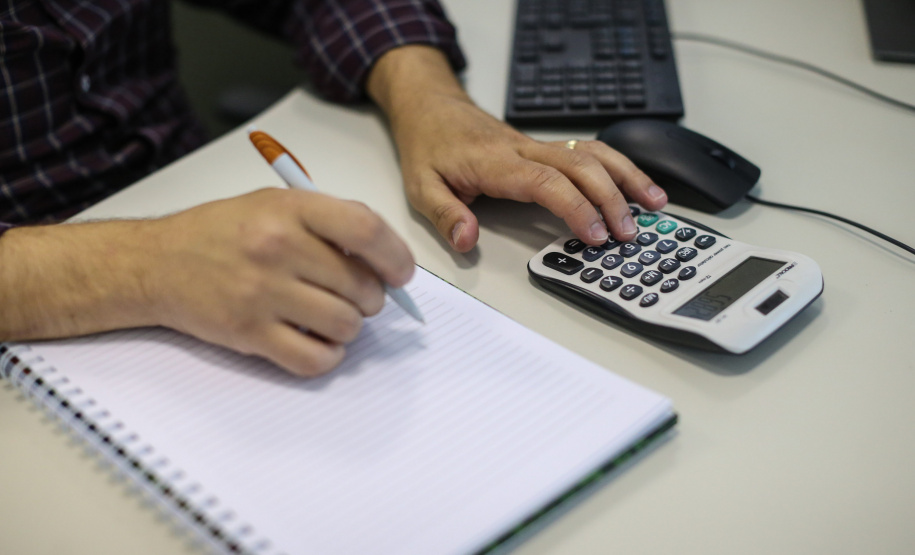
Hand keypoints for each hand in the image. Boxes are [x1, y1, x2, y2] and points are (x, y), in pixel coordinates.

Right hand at [0, 189, 414, 376]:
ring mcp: (263, 293)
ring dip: (349, 327)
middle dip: (372, 298)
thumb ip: (327, 221)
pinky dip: (327, 356)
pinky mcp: (250, 334)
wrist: (155, 263)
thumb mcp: (272, 203)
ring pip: (345, 325)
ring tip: (332, 317)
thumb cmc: (219, 232)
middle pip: (361, 285)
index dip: (395, 256)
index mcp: (289, 209)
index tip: (401, 273)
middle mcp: (277, 248)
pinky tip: (317, 341)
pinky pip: (314, 359)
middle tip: (357, 296)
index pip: (366, 230)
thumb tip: (384, 257)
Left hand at [367, 46, 667, 252]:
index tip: (595, 234)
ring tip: (656, 204)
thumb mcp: (420, 186)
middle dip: (612, 199)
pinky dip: (619, 166)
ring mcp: (538, 145)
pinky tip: (637, 184)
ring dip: (627, 177)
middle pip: (582, 166)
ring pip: (594, 152)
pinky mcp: (544, 146)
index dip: (576, 208)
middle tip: (628, 232)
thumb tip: (466, 240)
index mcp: (497, 162)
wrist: (431, 108)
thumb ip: (445, 214)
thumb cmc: (429, 146)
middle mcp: (525, 149)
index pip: (547, 183)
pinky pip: (590, 151)